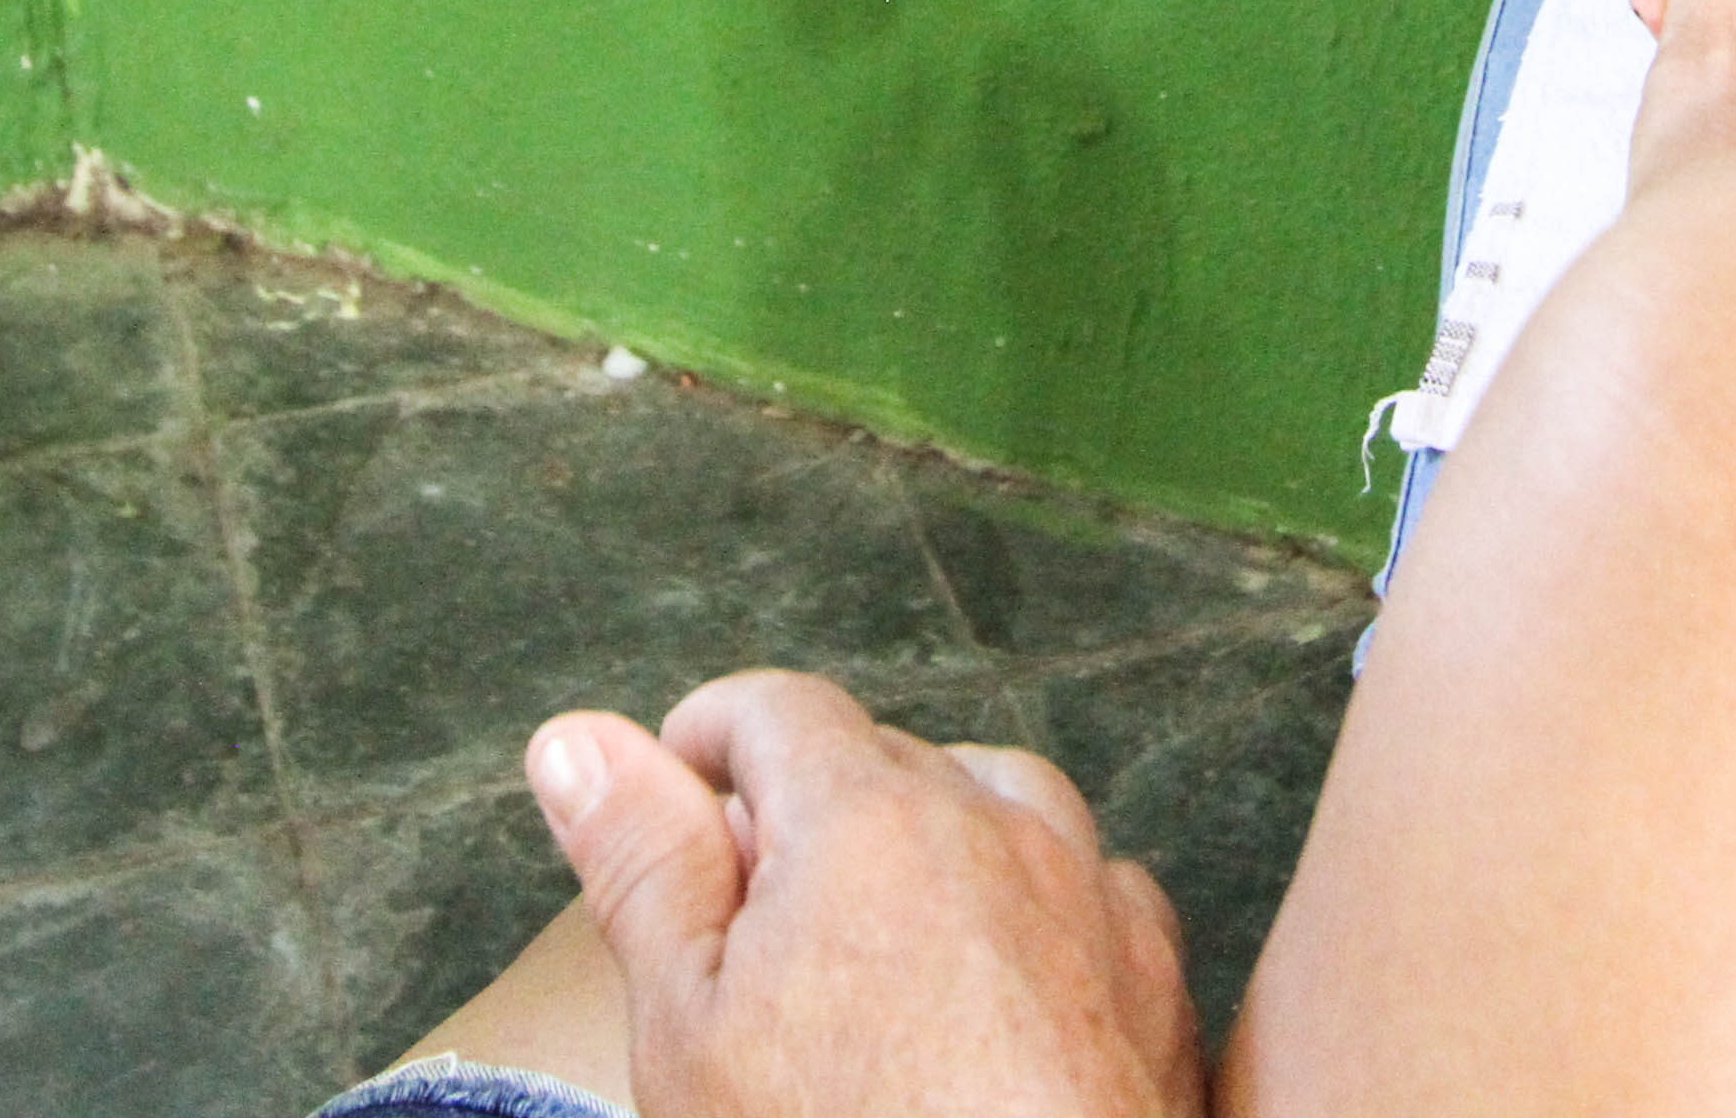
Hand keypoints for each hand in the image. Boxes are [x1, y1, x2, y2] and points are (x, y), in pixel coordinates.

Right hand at [529, 671, 1205, 1117]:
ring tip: (875, 947)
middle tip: (752, 927)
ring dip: (936, 841)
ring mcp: (1091, 896)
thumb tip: (576, 738)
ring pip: (1001, 804)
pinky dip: (1036, 910)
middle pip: (883, 757)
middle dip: (810, 812)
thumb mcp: (691, 1026)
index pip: (776, 708)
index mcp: (869, 817)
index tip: (677, 799)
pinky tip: (996, 994)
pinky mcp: (1158, 976)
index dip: (708, 742)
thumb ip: (642, 866)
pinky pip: (1090, 887)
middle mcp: (995, 826)